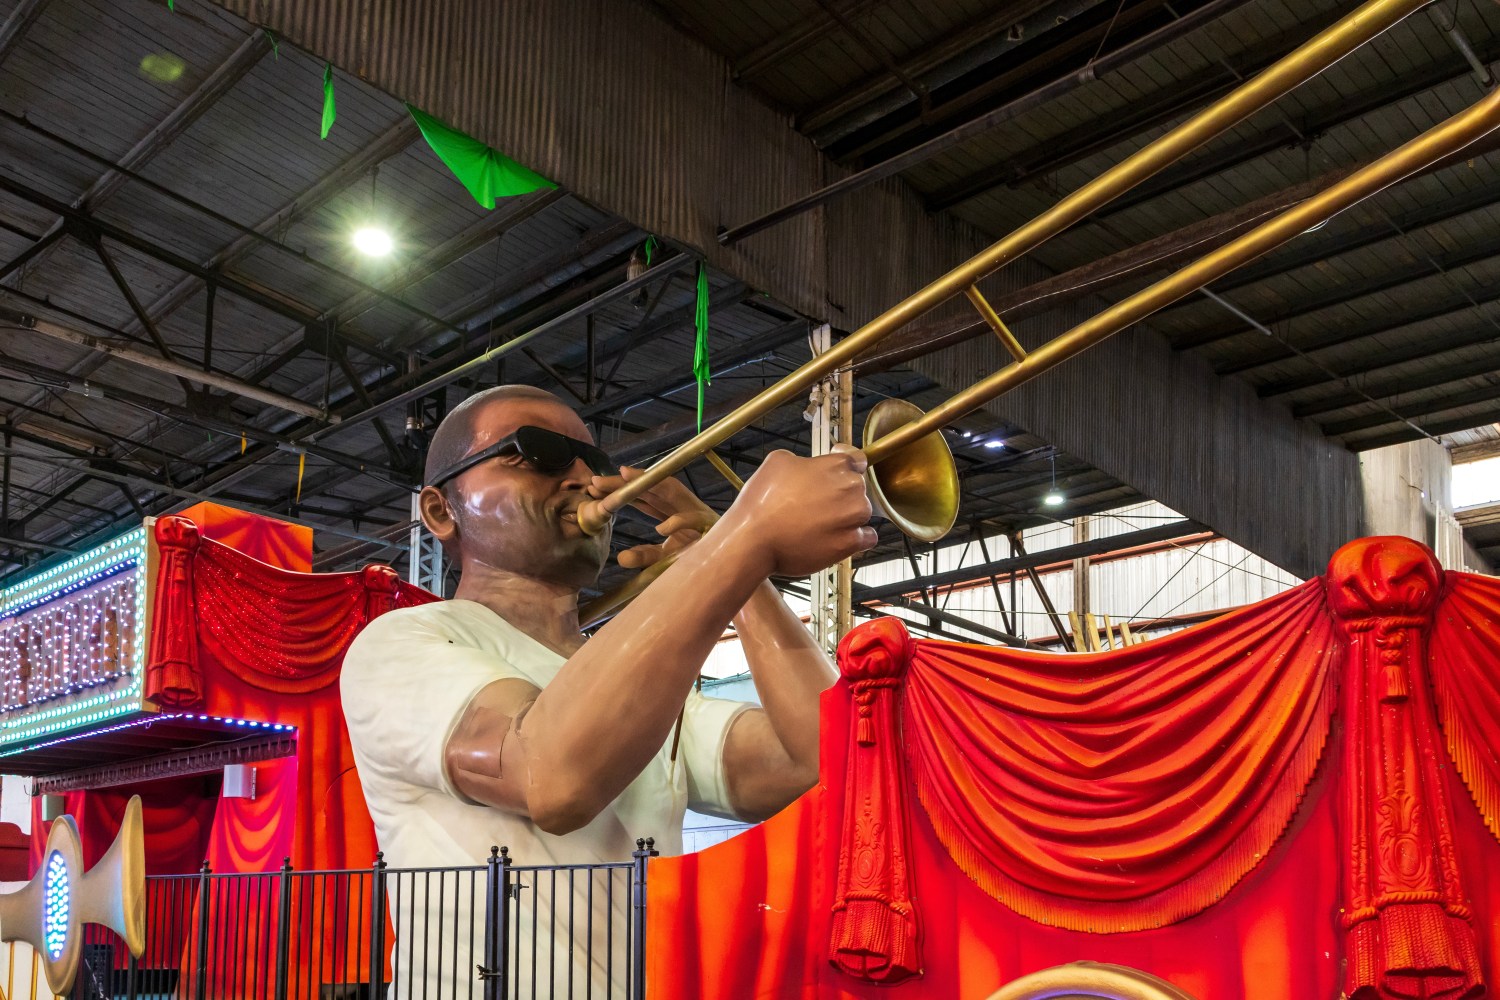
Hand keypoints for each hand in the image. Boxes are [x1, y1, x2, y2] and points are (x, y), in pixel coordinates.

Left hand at [589, 466, 717, 568]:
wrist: (730, 565)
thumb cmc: (699, 555)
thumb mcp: (665, 558)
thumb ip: (645, 556)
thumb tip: (621, 558)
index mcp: (671, 509)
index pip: (641, 495)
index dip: (620, 489)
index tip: (595, 487)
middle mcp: (681, 504)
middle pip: (650, 487)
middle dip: (625, 482)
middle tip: (597, 481)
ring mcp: (696, 511)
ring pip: (671, 491)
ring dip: (648, 483)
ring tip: (625, 477)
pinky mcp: (709, 525)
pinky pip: (693, 520)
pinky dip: (678, 523)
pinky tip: (661, 528)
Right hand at [719, 444, 876, 578]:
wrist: (754, 539)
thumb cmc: (762, 502)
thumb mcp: (777, 462)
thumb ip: (803, 460)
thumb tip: (808, 466)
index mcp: (835, 465)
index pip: (857, 459)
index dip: (847, 467)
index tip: (837, 475)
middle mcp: (850, 488)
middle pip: (859, 488)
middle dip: (843, 495)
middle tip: (818, 505)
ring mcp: (853, 516)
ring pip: (862, 513)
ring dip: (848, 517)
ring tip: (821, 524)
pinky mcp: (850, 543)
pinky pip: (866, 537)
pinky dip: (855, 538)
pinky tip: (835, 538)